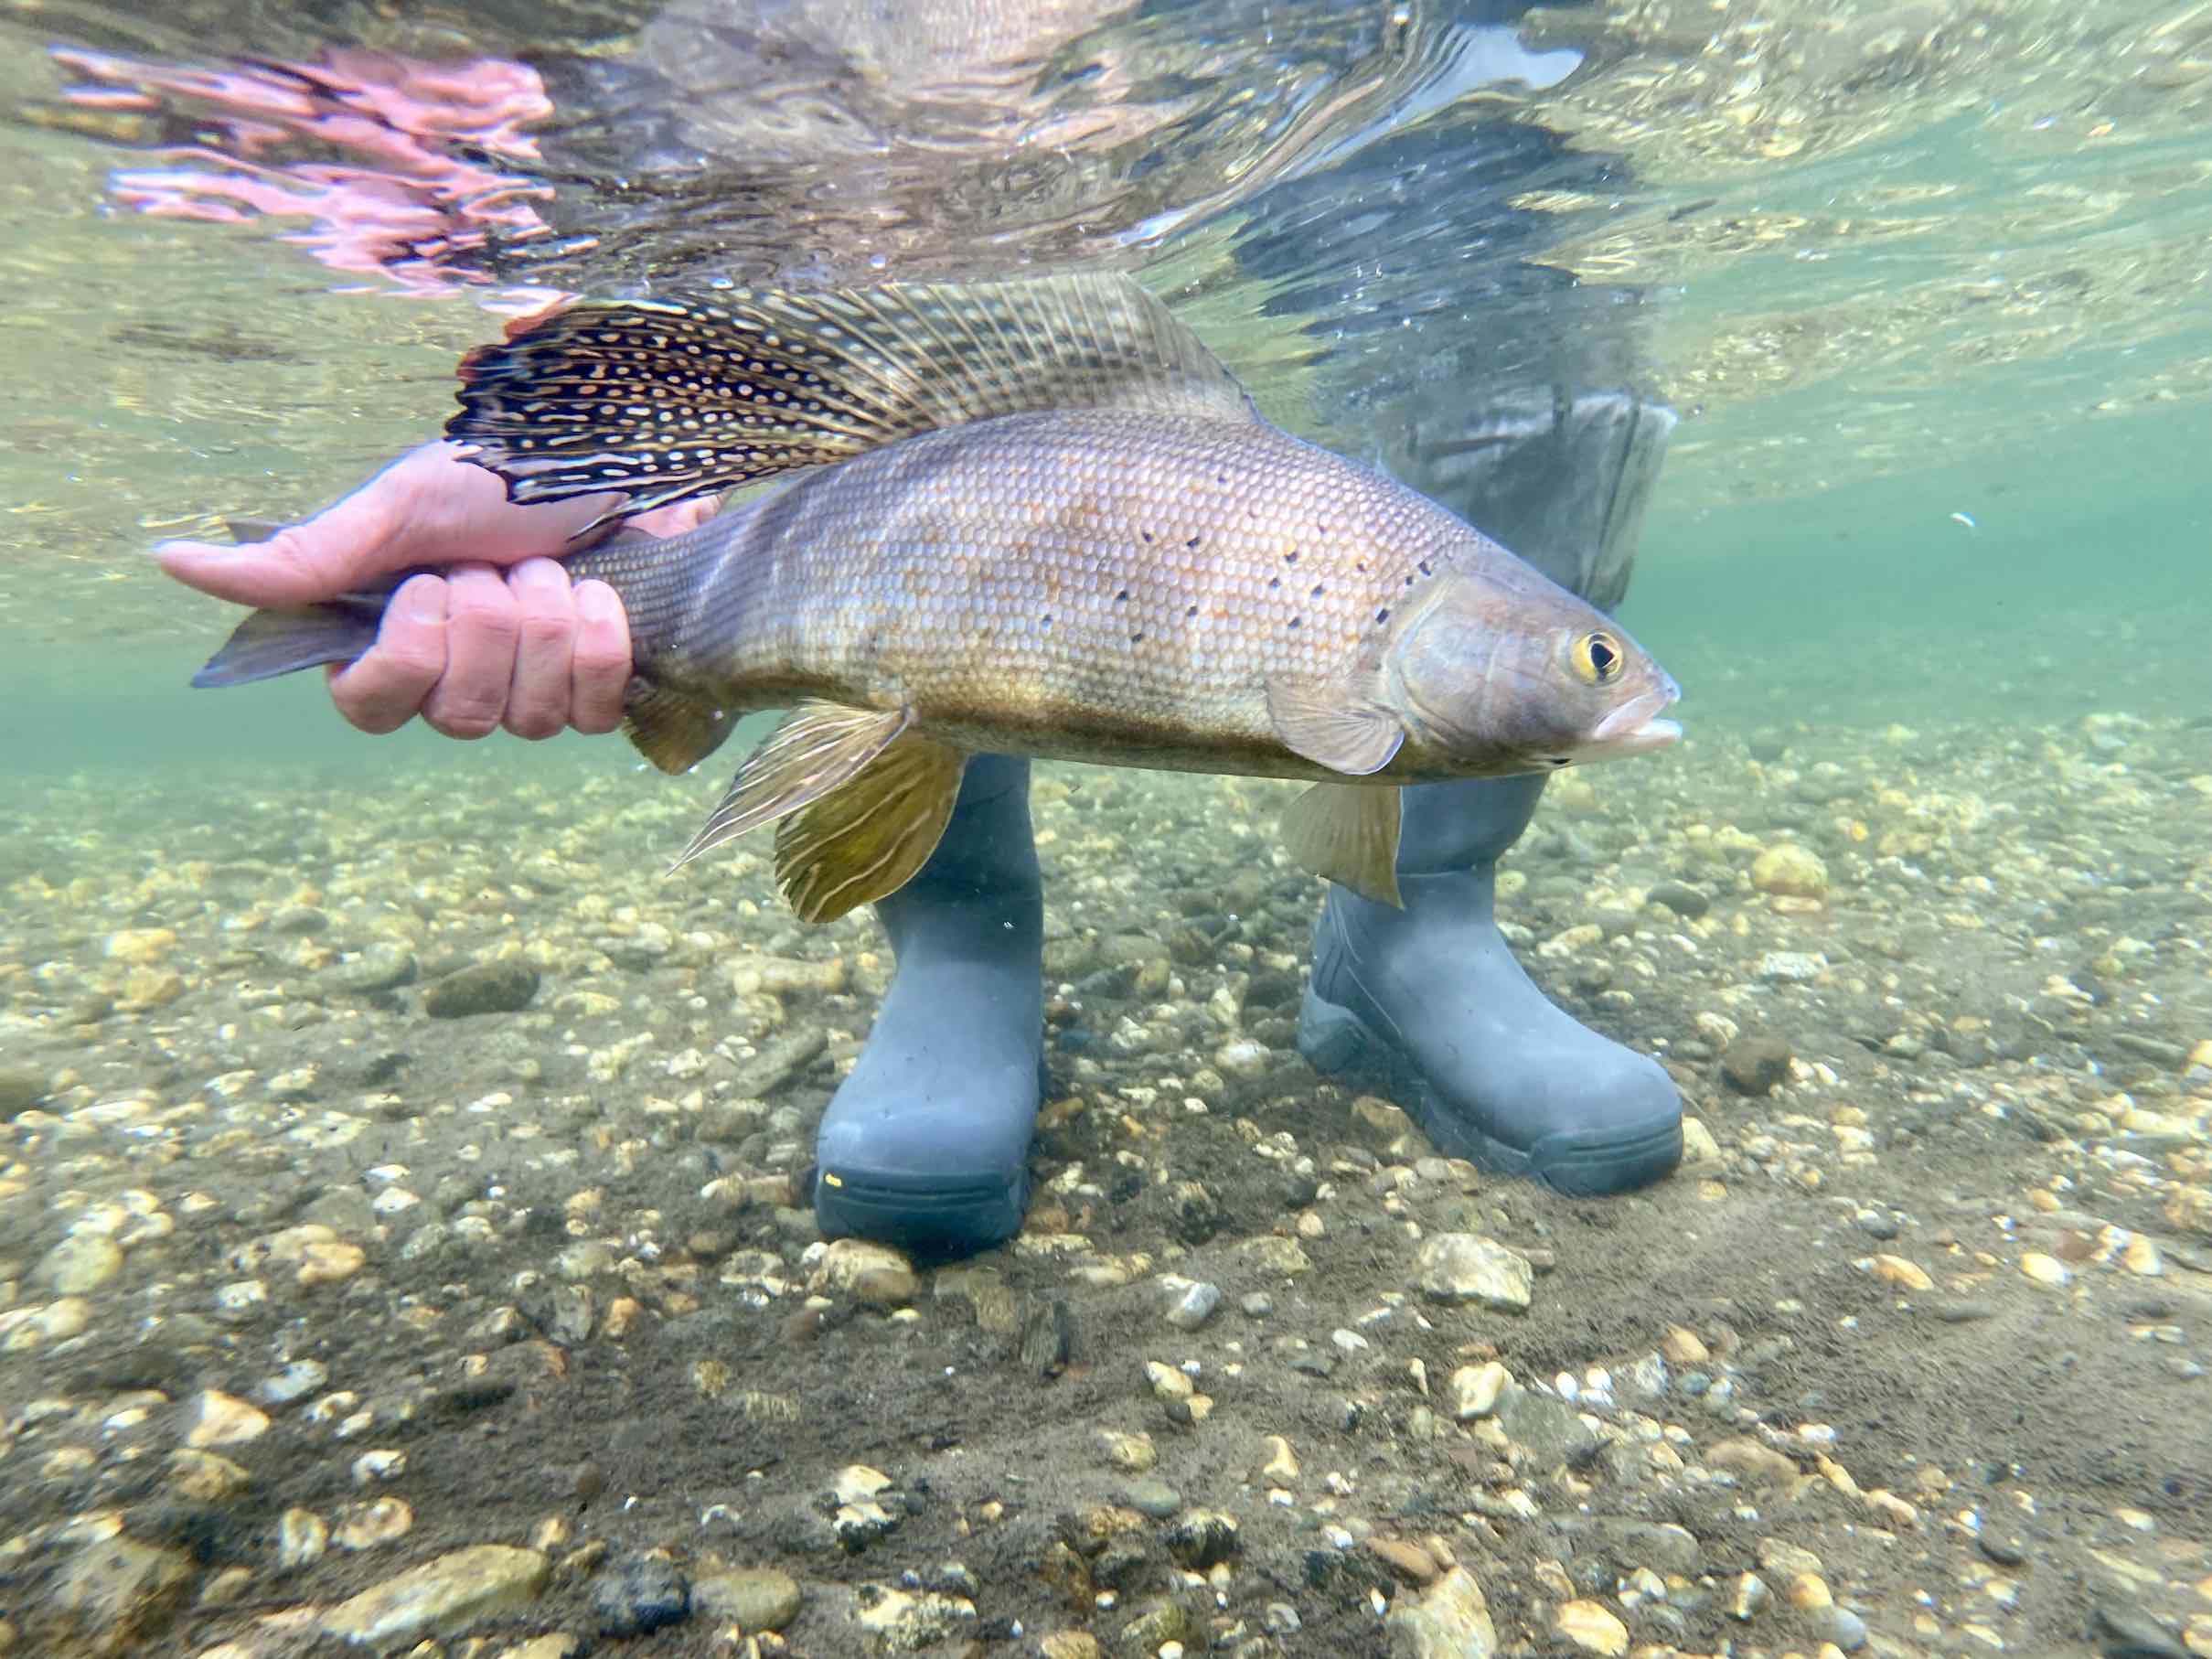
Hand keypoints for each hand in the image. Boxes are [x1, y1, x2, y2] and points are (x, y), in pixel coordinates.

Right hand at [157, 441, 710, 739]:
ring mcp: (528, 691)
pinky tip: (596, 596)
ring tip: (548, 566)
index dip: (407, 658)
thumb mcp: (398, 506)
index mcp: (391, 637)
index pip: (368, 707)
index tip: (432, 587)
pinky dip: (598, 647)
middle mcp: (454, 676)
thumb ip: (303, 555)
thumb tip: (170, 562)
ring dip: (544, 625)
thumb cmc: (501, 471)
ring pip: (528, 719)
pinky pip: (593, 715)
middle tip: (496, 565)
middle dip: (487, 627)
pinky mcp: (597, 690)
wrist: (615, 460)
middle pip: (457, 717)